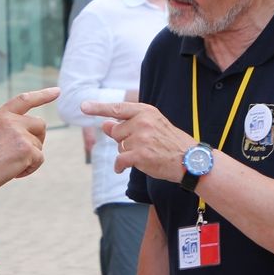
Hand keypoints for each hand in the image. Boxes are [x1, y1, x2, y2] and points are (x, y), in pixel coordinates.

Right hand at [0, 87, 58, 192]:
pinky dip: (30, 168)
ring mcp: (20, 134)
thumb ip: (10, 127)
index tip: (57, 91)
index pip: (24, 100)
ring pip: (39, 145)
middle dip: (38, 139)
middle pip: (40, 124)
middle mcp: (11, 121)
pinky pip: (39, 159)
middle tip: (25, 153)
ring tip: (11, 165)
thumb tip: (34, 133)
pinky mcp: (27, 149)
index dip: (42, 95)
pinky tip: (15, 172)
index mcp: (1, 116)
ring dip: (30, 157)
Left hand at [80, 101, 194, 180]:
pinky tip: (124, 168)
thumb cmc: (170, 144)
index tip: (83, 106)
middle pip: (116, 132)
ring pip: (119, 147)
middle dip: (124, 141)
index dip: (99, 108)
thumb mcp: (151, 127)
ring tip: (146, 155)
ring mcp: (141, 137)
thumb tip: (105, 124)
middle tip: (143, 146)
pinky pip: (120, 160)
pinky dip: (120, 166)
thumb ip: (127, 125)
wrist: (190, 161)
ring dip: (127, 154)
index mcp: (146, 111)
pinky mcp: (140, 154)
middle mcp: (143, 121)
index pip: (118, 108)